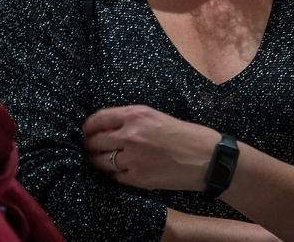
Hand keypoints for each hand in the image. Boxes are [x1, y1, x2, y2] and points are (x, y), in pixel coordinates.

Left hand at [83, 105, 219, 191]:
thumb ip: (133, 120)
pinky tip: (119, 172)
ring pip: (100, 161)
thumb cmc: (187, 135)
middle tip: (90, 147)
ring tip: (101, 160)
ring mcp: (133, 158)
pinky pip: (115, 177)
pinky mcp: (138, 178)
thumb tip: (109, 127)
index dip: (88, 126)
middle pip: (95, 140)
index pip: (98, 119)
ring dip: (98, 161)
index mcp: (136, 115)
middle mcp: (131, 134)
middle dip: (90, 145)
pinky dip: (114, 175)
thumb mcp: (157, 117)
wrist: (207, 158)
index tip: (86, 130)